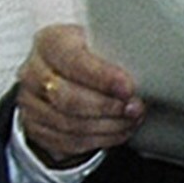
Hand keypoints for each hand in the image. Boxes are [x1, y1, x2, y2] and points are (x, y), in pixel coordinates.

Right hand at [16, 24, 144, 167]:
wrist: (68, 73)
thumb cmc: (92, 55)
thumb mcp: (103, 42)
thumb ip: (118, 49)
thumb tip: (152, 63)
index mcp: (50, 42)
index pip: (72, 61)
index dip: (102, 77)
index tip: (128, 88)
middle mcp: (34, 72)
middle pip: (67, 97)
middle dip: (108, 106)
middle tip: (136, 107)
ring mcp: (31, 102)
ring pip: (69, 123)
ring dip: (108, 125)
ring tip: (132, 119)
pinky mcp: (37, 127)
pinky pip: (69, 141)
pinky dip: (100, 139)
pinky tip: (120, 130)